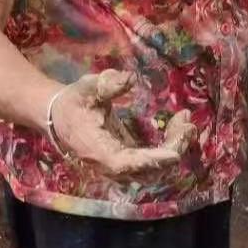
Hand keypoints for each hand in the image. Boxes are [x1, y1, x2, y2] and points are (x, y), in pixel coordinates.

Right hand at [45, 69, 195, 177]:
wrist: (59, 116)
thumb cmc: (74, 101)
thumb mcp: (86, 88)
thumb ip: (106, 83)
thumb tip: (129, 78)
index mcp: (96, 150)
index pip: (126, 164)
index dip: (151, 161)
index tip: (174, 153)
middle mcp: (110, 165)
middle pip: (147, 170)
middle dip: (172, 148)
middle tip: (187, 121)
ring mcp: (121, 166)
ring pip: (154, 168)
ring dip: (174, 147)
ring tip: (185, 120)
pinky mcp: (129, 160)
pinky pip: (154, 161)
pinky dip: (169, 146)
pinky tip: (178, 124)